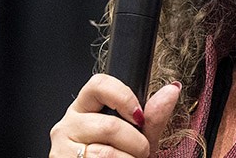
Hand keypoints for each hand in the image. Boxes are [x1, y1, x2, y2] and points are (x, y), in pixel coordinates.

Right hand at [49, 74, 181, 157]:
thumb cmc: (121, 157)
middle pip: (109, 125)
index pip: (99, 84)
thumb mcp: (140, 136)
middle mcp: (69, 123)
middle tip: (140, 151)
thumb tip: (172, 89)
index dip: (123, 97)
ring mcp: (63, 146)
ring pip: (106, 152)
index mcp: (85, 107)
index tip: (139, 116)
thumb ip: (154, 116)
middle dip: (135, 143)